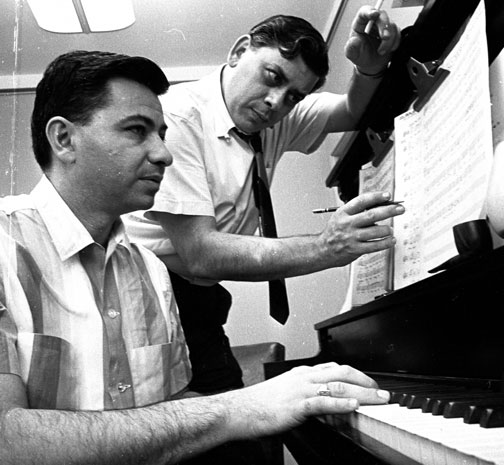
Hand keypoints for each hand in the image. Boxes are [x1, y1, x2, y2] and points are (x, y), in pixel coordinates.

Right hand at [222, 362, 388, 437]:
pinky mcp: (296, 405)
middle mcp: (304, 377)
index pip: (334, 368)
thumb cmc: (259, 404)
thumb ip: (304, 393)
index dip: (356, 374)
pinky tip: (353, 405)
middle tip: (382, 391)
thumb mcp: (285, 392)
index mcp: (301, 374)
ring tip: (378, 399)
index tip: (370, 383)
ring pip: (338, 385)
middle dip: (366, 380)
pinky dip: (341, 402)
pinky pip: (323, 402)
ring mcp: (300, 390)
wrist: (238, 410)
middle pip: (342, 372)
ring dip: (362, 392)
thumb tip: (321, 401)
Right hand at [320, 191, 404, 267]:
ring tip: (391, 229)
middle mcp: (347, 224)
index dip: (376, 197)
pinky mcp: (355, 249)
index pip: (361, 201)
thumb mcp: (341, 217)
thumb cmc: (334, 232)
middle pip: (371, 215)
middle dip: (389, 211)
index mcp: (343, 213)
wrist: (322, 250)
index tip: (388, 196)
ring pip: (375, 231)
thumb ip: (357, 212)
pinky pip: (374, 246)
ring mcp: (351, 237)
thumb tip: (380, 206)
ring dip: (387, 229)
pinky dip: (385, 243)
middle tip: (400, 209)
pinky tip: (390, 240)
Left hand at [345, 5, 400, 74]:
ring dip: (389, 40)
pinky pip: (398, 33)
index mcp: (360, 24)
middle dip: (385, 26)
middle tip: (385, 38)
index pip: (364, 12)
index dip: (369, 11)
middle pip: (381, 16)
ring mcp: (382, 27)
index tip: (374, 14)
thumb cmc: (361, 56)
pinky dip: (395, 42)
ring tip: (381, 51)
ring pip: (391, 25)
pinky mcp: (392, 32)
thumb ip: (351, 48)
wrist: (370, 65)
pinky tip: (388, 50)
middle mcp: (372, 23)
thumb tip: (353, 42)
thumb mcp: (352, 54)